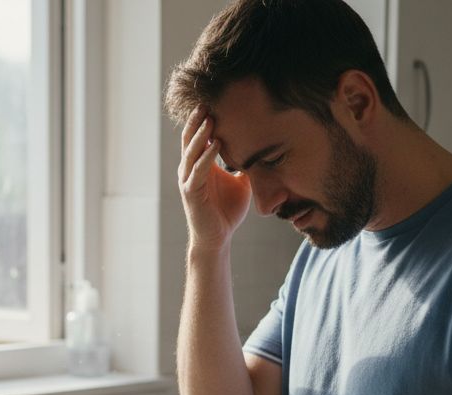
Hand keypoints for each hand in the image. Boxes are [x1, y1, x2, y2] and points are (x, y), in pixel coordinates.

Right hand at [178, 107, 251, 252]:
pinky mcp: (191, 193)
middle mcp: (190, 170)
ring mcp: (188, 181)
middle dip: (197, 120)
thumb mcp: (242, 183)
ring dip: (200, 134)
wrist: (218, 238)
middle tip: (206, 100)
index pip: (198, 137)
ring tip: (209, 117)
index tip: (213, 101)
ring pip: (191, 152)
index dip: (203, 120)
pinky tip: (215, 144)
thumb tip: (264, 151)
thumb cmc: (227, 212)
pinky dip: (206, 156)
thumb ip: (246, 166)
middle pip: (190, 139)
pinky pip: (198, 171)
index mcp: (199, 165)